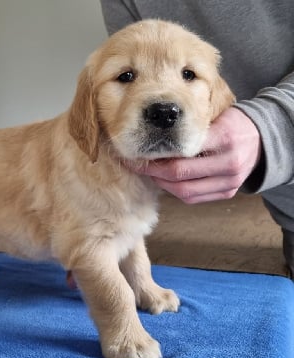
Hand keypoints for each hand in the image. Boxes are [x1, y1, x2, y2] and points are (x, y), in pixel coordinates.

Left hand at [132, 107, 261, 203]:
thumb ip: (189, 128)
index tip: (138, 153)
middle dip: (154, 171)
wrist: (262, 139)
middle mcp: (229, 163)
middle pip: (180, 174)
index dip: (156, 155)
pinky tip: (165, 182)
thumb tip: (153, 139)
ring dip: (162, 184)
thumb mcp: (214, 117)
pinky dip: (176, 192)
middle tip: (138, 165)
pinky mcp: (228, 193)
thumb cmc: (232, 124)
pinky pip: (194, 198)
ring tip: (150, 174)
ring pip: (185, 191)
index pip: (182, 151)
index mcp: (225, 138)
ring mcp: (230, 182)